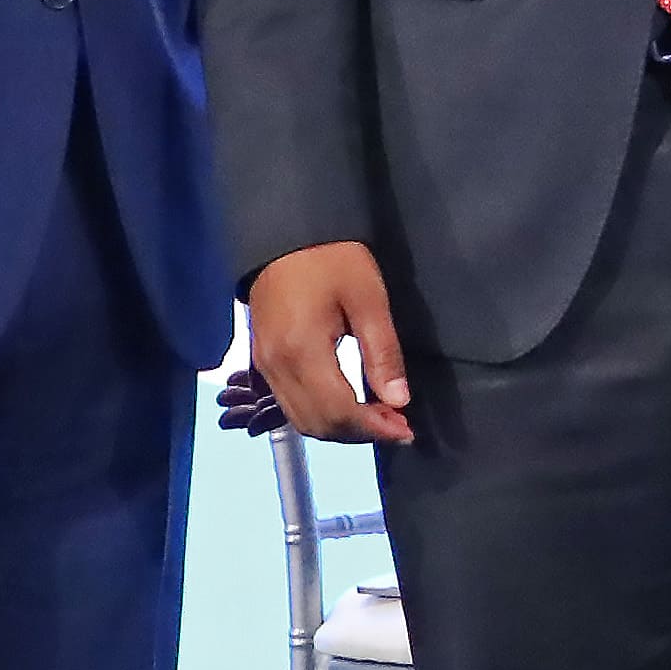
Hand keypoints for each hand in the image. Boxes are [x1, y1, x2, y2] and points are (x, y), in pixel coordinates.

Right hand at [244, 241, 413, 445]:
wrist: (284, 236)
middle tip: (398, 425)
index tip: (407, 430)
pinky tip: (351, 405)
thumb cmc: (331, 259)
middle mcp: (276, 367)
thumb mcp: (368, 298)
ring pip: (302, 421)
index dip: (375, 428)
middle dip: (361, 434)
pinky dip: (323, 415)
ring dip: (342, 429)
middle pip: (318, 424)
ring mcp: (265, 367)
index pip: (339, 411)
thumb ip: (383, 352)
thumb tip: (398, 400)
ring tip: (379, 418)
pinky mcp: (263, 362)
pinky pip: (291, 405)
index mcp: (301, 351)